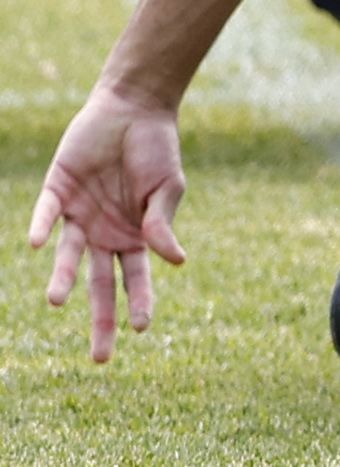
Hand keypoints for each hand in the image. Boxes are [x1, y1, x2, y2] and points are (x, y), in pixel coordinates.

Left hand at [32, 84, 185, 361]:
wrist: (132, 108)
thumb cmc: (157, 149)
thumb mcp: (168, 187)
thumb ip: (163, 223)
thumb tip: (176, 262)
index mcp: (134, 237)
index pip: (134, 281)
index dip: (138, 305)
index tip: (140, 330)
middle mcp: (103, 234)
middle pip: (99, 285)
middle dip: (100, 321)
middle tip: (100, 358)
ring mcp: (78, 216)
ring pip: (68, 257)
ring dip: (63, 278)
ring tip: (57, 299)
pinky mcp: (57, 191)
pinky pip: (46, 215)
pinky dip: (40, 228)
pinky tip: (36, 244)